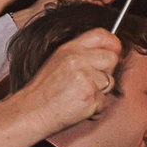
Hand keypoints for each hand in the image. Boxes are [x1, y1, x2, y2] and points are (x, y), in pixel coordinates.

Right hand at [15, 26, 120, 141]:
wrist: (31, 112)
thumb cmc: (43, 91)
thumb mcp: (58, 62)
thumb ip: (81, 55)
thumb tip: (108, 51)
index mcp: (70, 49)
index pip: (101, 35)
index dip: (112, 42)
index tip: (115, 50)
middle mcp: (78, 60)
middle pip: (111, 58)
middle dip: (107, 71)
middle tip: (91, 82)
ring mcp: (85, 78)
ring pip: (110, 82)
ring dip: (100, 92)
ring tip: (80, 95)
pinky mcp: (90, 96)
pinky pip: (105, 101)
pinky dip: (96, 107)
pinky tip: (79, 106)